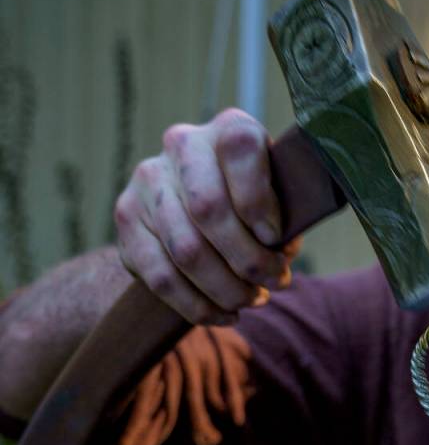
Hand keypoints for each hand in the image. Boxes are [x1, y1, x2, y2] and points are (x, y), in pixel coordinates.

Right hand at [114, 109, 292, 323]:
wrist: (197, 199)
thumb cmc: (257, 200)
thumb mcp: (281, 194)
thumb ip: (285, 216)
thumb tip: (279, 255)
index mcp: (230, 128)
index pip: (240, 152)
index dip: (261, 202)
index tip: (279, 241)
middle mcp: (183, 144)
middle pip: (209, 209)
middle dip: (248, 259)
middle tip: (274, 283)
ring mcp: (149, 179)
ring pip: (185, 250)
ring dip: (226, 288)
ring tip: (252, 301)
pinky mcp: (126, 216)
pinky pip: (160, 275)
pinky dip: (197, 305)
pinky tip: (223, 315)